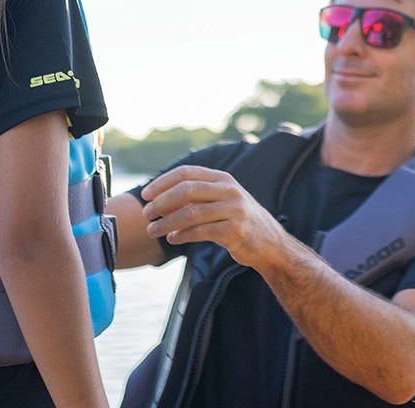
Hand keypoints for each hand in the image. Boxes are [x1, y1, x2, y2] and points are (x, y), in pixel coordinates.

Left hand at [140, 164, 286, 268]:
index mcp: (223, 178)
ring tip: (152, 230)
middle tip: (146, 214)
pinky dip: (183, 235)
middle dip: (162, 202)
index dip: (163, 182)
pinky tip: (172, 239)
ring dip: (167, 222)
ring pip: (192, 213)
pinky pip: (201, 232)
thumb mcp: (220, 201)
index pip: (187, 173)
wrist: (269, 242)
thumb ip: (196, 197)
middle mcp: (229, 190)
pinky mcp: (235, 230)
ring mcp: (234, 209)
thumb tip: (159, 200)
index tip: (145, 195)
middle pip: (187, 189)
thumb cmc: (237, 220)